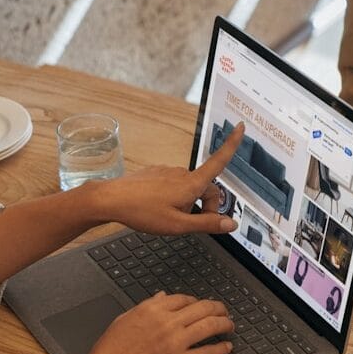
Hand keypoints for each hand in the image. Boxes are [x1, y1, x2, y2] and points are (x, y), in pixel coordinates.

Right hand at [75, 293, 233, 353]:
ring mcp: (175, 343)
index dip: (197, 301)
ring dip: (225, 324)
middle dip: (218, 308)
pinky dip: (221, 349)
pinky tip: (226, 347)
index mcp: (152, 309)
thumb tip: (162, 297)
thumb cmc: (109, 350)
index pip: (185, 299)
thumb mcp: (125, 319)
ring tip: (230, 326)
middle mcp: (166, 322)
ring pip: (210, 326)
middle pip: (203, 308)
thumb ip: (146, 307)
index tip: (202, 306)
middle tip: (224, 312)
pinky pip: (207, 353)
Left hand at [86, 122, 245, 234]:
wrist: (112, 200)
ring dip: (188, 203)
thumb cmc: (143, 212)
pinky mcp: (157, 174)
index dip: (231, 144)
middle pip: (207, 188)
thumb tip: (231, 224)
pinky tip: (159, 208)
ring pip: (189, 188)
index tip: (241, 127)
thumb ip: (207, 224)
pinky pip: (174, 185)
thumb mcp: (178, 225)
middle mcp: (181, 173)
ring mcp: (168, 172)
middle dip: (207, 206)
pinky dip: (175, 198)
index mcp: (191, 184)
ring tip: (169, 217)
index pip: (218, 161)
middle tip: (191, 224)